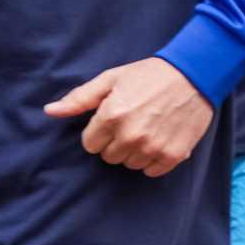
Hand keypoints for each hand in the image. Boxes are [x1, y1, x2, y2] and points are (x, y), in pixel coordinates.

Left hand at [43, 57, 213, 177]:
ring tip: (147, 129)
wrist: (195, 74)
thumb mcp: (111, 79)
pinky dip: (153, 159)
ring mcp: (153, 146)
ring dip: (134, 151)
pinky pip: (151, 171)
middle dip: (116, 142)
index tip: (112, 120)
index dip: (99, 132)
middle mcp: (131, 134)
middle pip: (109, 157)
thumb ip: (80, 98)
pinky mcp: (173, 154)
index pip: (90, 145)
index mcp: (112, 115)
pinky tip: (159, 140)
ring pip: (130, 164)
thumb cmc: (150, 75)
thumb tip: (50, 111)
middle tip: (132, 122)